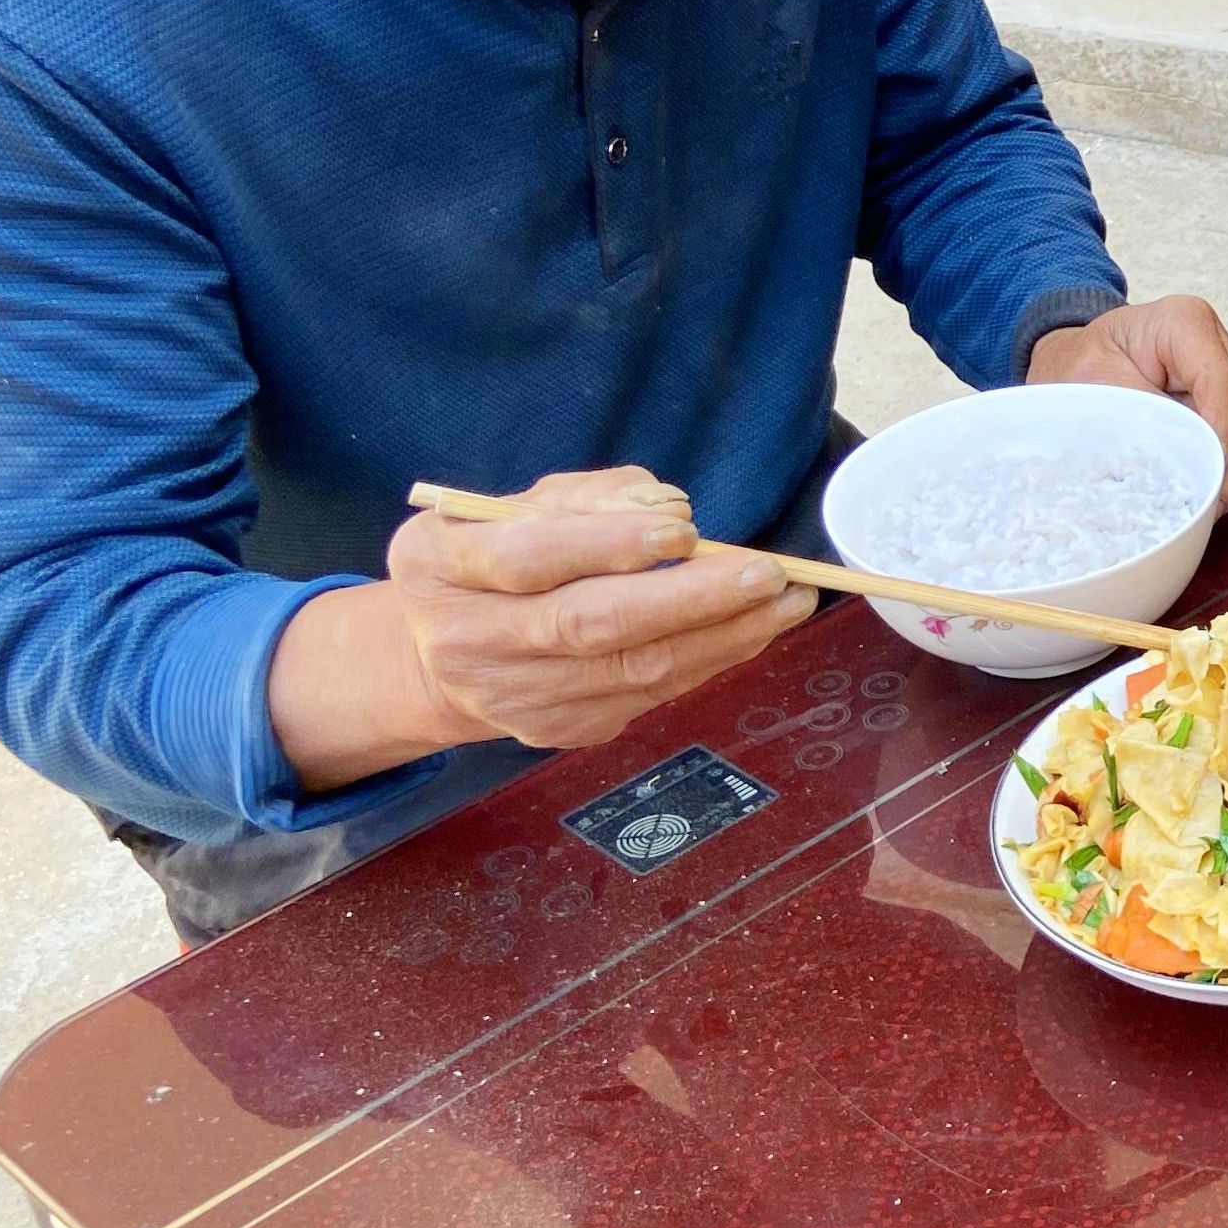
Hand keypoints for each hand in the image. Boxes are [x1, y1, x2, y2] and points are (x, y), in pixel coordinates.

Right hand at [387, 467, 816, 751]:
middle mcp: (470, 641)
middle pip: (590, 624)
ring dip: (723, 636)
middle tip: (769, 574)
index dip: (607, 545)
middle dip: (690, 599)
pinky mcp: (561, 730)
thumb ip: (585, 497)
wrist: (440, 660)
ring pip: (633, 670)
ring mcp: (517, 697)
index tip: (683, 532)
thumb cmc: (486, 561)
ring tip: (787, 603)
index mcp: (440, 566)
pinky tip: (753, 631)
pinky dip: (708, 660)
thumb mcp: (508, 507)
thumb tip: (668, 508)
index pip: (528, 559)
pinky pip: (649, 696)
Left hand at [1028, 295, 1227, 498]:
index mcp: (1185, 324)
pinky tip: (1200, 492)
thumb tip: (1171, 467)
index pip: (1222, 381)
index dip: (1219, 434)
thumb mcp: (1091, 384)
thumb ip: (1135, 416)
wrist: (1076, 364)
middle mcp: (1223, 349)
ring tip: (1201, 503)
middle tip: (1207, 504)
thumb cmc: (1081, 365)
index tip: (1206, 476)